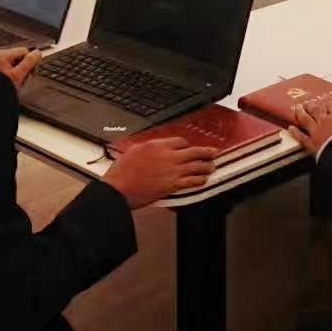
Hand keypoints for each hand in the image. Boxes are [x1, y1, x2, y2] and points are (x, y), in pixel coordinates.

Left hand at [0, 46, 41, 89]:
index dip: (30, 61)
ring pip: (8, 65)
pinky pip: (1, 71)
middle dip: (20, 68)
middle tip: (20, 80)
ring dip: (13, 73)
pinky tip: (4, 86)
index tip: (31, 71)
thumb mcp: (17, 77)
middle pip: (15, 58)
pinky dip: (4, 77)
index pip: (23, 51)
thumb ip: (29, 63)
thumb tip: (37, 54)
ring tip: (11, 85)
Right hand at [104, 139, 219, 207]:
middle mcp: (168, 156)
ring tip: (212, 166)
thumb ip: (147, 147)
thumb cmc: (122, 172)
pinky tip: (203, 180)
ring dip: (206, 166)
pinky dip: (200, 180)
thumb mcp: (133, 151)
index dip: (187, 145)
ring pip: (196, 166)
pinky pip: (191, 181)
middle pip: (193, 151)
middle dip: (205, 151)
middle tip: (213, 152)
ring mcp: (172, 171)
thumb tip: (153, 148)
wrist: (118, 188)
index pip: (180, 141)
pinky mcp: (172, 185)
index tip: (189, 147)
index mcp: (157, 145)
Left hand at [290, 98, 331, 156]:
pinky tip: (290, 128)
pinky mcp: (311, 144)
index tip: (328, 103)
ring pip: (306, 119)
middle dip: (313, 105)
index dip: (330, 104)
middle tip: (309, 102)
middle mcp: (326, 121)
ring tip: (297, 108)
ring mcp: (316, 132)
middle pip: (317, 110)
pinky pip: (301, 136)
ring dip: (301, 113)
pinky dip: (295, 132)